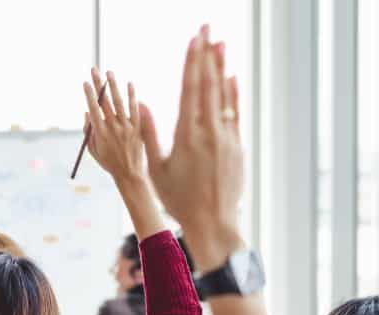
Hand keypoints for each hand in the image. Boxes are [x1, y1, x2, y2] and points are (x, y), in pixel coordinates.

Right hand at [83, 68, 144, 184]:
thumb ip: (88, 132)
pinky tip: (130, 84)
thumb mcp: (93, 150)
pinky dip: (132, 96)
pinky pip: (135, 109)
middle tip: (94, 70)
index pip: (93, 109)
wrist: (129, 174)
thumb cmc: (109, 162)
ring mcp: (126, 127)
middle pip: (104, 102)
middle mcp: (113, 128)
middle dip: (98, 84)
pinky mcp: (137, 128)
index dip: (89, 95)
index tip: (85, 83)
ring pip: (119, 102)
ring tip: (109, 72)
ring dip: (113, 85)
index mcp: (100, 134)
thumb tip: (87, 112)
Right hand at [140, 26, 244, 271]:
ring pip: (224, 94)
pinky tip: (231, 76)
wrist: (214, 222)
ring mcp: (226, 137)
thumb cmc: (179, 200)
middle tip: (207, 27)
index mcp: (186, 135)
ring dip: (221, 67)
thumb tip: (141, 104)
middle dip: (207, 53)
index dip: (191, 61)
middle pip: (208, 84)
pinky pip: (235, 113)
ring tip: (220, 42)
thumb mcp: (156, 169)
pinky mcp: (237, 146)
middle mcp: (209, 131)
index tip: (193, 39)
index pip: (190, 89)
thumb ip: (149, 134)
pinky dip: (233, 94)